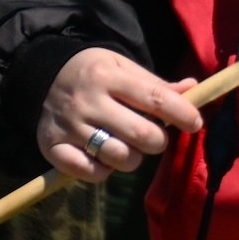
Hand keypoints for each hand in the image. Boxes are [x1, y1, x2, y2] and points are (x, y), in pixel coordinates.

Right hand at [39, 47, 199, 183]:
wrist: (44, 76)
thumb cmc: (95, 73)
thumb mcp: (124, 67)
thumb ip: (156, 84)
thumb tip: (193, 89)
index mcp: (110, 77)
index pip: (155, 98)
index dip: (182, 113)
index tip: (195, 124)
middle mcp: (88, 102)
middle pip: (139, 134)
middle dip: (158, 142)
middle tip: (156, 139)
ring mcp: (68, 127)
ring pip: (116, 156)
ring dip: (133, 159)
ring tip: (130, 149)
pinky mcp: (51, 147)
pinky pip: (87, 171)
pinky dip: (103, 171)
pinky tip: (105, 159)